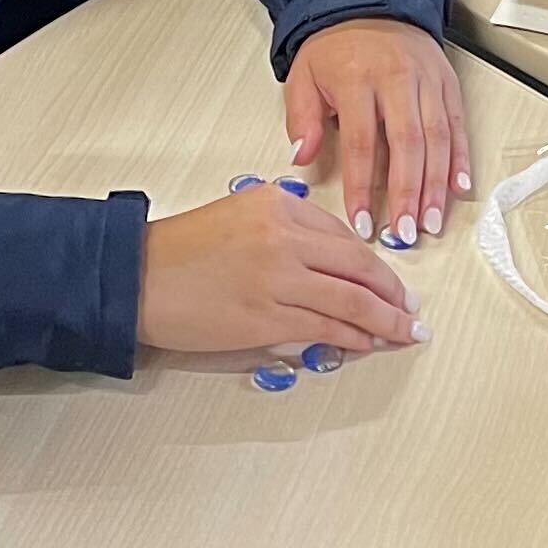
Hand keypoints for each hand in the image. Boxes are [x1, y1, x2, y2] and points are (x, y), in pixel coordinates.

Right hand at [138, 181, 425, 357]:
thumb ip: (287, 231)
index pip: (345, 235)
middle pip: (359, 266)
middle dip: (393, 293)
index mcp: (278, 204)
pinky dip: (354, 337)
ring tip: (402, 332)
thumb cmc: (180, 252)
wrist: (137, 278)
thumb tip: (331, 264)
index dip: (375, 264)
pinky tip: (367, 343)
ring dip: (385, 321)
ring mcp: (278, 278)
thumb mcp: (239, 217)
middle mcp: (283, 235)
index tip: (390, 280)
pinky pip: (327, 328)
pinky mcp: (268, 317)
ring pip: (352, 300)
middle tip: (410, 309)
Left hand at [284, 17, 468, 246]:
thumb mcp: (303, 75)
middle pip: (407, 144)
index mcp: (356, 78)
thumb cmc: (335, 46)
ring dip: (437, 185)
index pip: (361, 143)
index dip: (362, 186)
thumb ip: (301, 118)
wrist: (369, 1)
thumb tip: (300, 158)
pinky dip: (461, 159)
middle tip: (408, 232)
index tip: (363, 221)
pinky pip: (457, 125)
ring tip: (433, 222)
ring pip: (437, 138)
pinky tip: (460, 189)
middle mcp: (396, 78)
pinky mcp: (447, 82)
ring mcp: (427, 80)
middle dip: (409, 193)